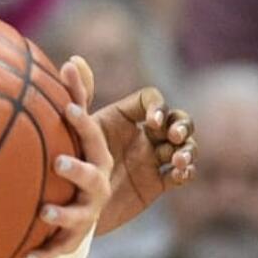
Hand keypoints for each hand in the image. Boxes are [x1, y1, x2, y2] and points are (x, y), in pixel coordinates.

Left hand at [25, 59, 113, 257]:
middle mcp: (97, 186)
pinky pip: (59, 249)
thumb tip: (72, 60)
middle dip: (81, 170)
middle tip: (59, 161)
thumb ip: (75, 98)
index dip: (83, 124)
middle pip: (95, 177)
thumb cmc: (74, 162)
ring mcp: (86, 214)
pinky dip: (44, 255)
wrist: (73, 216)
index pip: (93, 137)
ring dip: (64, 213)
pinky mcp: (71, 240)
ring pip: (80, 216)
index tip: (66, 109)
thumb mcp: (74, 132)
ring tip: (45, 211)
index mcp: (96, 158)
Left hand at [77, 55, 195, 235]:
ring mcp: (153, 158)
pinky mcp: (157, 183)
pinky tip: (180, 175)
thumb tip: (72, 60)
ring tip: (178, 160)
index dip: (157, 106)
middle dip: (181, 125)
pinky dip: (185, 173)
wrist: (70, 197)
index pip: (152, 100)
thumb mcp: (77, 126)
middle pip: (178, 120)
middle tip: (173, 136)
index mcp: (125, 116)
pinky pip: (180, 176)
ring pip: (184, 147)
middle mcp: (143, 134)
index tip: (152, 120)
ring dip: (187, 150)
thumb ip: (77, 95)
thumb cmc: (72, 154)